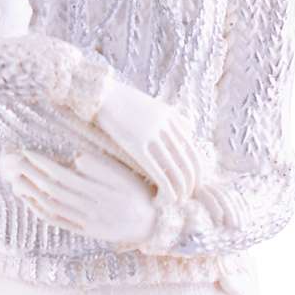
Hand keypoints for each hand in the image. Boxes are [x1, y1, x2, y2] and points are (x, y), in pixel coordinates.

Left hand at [9, 147, 159, 249]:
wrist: (151, 224)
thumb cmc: (138, 193)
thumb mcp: (124, 175)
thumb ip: (100, 167)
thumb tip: (75, 158)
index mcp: (99, 189)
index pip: (62, 175)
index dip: (42, 164)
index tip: (28, 152)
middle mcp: (90, 207)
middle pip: (52, 190)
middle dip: (31, 175)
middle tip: (15, 162)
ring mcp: (86, 221)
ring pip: (51, 206)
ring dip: (31, 193)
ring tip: (16, 179)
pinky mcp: (84, 231)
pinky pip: (57, 221)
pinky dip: (40, 210)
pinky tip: (29, 200)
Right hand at [93, 81, 201, 202]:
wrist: (98, 92)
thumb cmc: (118, 101)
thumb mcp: (150, 104)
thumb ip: (169, 116)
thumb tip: (186, 130)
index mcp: (169, 116)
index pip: (193, 148)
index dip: (196, 171)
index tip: (189, 185)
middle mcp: (166, 126)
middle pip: (189, 162)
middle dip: (190, 185)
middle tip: (183, 199)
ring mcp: (153, 135)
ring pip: (177, 171)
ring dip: (178, 193)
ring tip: (172, 202)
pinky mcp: (138, 146)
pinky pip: (160, 174)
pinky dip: (165, 192)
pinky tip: (158, 201)